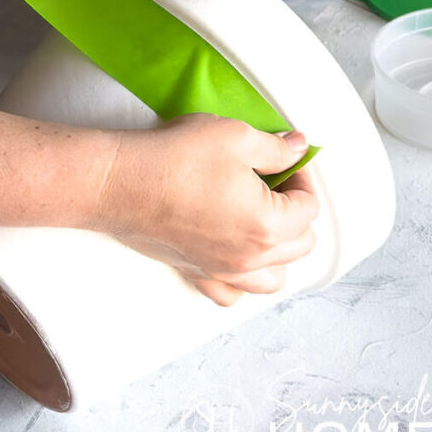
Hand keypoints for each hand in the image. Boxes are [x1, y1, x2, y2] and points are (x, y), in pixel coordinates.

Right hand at [97, 114, 318, 306]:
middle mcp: (250, 258)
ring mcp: (222, 271)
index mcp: (268, 225)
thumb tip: (297, 147)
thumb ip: (275, 147)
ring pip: (274, 278)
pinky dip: (243, 279)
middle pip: (299, 244)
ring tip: (262, 220)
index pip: (309, 208)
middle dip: (295, 212)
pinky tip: (236, 252)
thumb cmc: (174, 160)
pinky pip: (233, 294)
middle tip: (275, 183)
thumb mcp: (235, 137)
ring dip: (279, 251)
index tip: (286, 161)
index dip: (302, 178)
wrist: (121, 183)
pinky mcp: (197, 273)